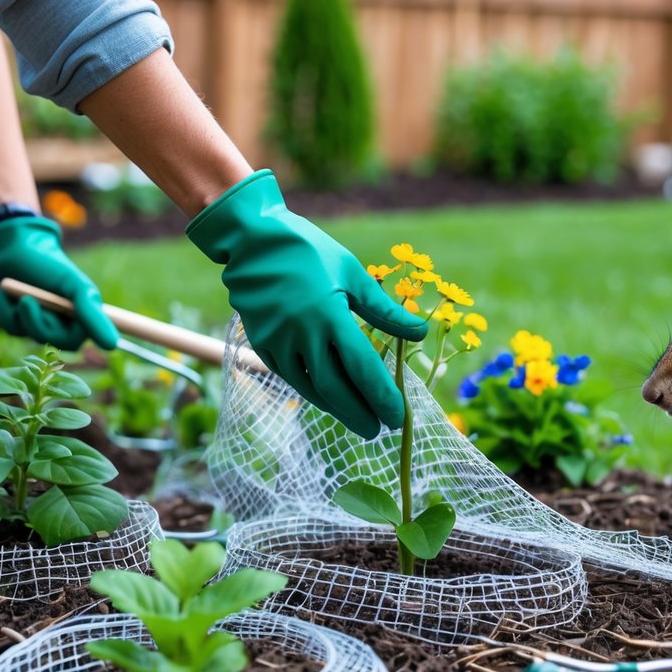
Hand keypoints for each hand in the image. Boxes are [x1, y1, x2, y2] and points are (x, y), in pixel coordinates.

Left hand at [0, 217, 117, 350]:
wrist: (9, 238)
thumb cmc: (48, 263)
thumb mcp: (75, 287)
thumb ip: (93, 315)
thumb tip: (113, 345)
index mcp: (64, 319)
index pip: (66, 342)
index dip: (54, 330)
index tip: (45, 310)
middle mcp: (39, 322)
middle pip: (35, 335)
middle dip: (29, 317)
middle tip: (26, 299)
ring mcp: (10, 318)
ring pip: (5, 325)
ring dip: (3, 304)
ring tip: (4, 283)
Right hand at [187, 170, 428, 438]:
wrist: (252, 241)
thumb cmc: (310, 252)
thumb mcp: (352, 274)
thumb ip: (385, 311)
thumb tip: (419, 333)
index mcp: (329, 314)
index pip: (361, 367)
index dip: (380, 396)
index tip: (396, 416)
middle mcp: (302, 334)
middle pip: (335, 388)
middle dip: (359, 413)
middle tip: (379, 430)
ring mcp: (278, 342)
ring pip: (310, 388)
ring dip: (336, 408)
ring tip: (358, 419)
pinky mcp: (262, 344)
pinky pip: (291, 377)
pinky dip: (312, 391)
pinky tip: (329, 399)